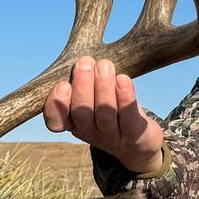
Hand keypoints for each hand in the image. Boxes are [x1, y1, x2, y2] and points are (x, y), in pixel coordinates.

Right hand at [42, 56, 165, 174]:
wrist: (142, 142)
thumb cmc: (113, 107)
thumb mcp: (93, 94)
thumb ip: (83, 78)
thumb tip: (82, 55)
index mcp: (74, 122)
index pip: (56, 121)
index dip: (56, 105)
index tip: (62, 84)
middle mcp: (91, 132)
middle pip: (82, 113)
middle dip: (82, 86)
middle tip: (85, 62)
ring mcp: (113, 136)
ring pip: (105, 113)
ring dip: (103, 87)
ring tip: (104, 65)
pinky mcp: (136, 135)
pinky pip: (129, 117)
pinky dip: (125, 98)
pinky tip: (123, 80)